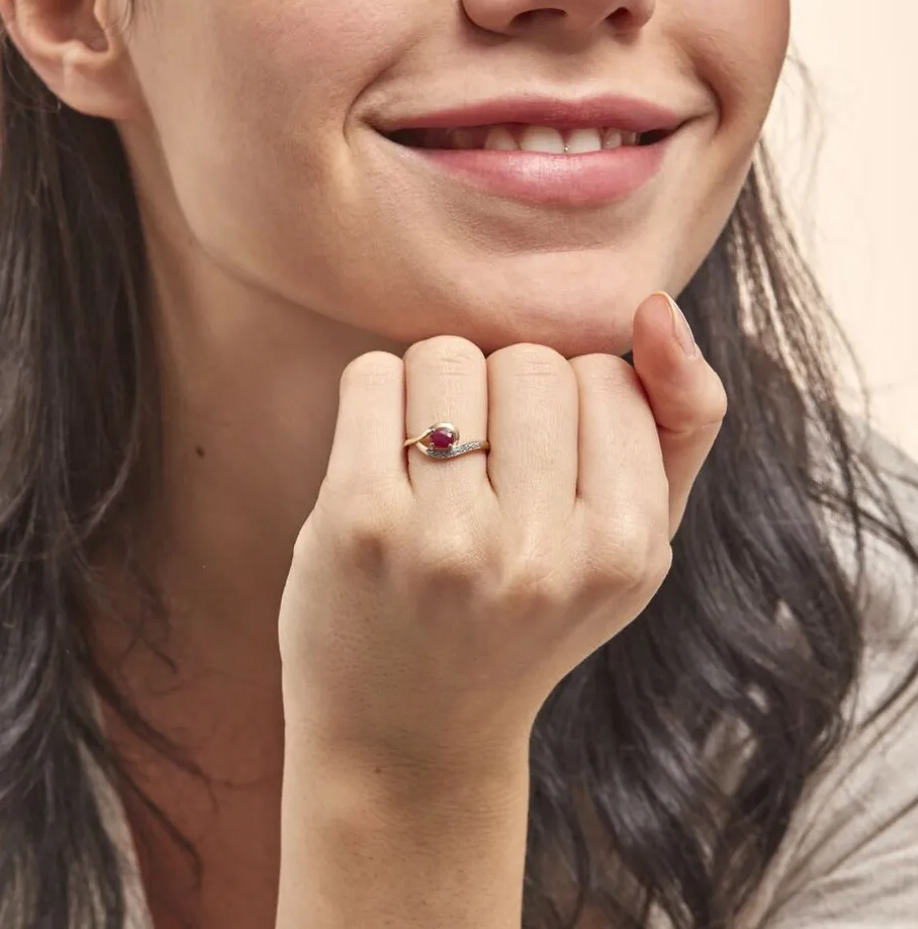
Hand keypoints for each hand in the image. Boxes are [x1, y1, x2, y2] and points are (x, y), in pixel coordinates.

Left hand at [278, 292, 727, 775]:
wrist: (409, 732)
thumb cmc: (526, 621)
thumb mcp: (631, 543)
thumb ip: (679, 423)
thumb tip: (656, 305)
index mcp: (625, 551)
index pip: (606, 375)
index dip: (569, 408)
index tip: (542, 469)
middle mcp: (540, 553)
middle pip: (529, 360)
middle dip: (503, 393)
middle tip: (483, 468)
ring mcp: (444, 540)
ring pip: (449, 354)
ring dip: (437, 388)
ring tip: (434, 464)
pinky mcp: (357, 523)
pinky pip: (374, 375)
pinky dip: (377, 398)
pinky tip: (382, 463)